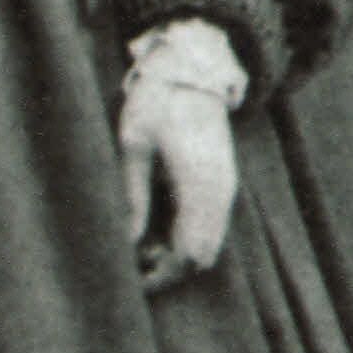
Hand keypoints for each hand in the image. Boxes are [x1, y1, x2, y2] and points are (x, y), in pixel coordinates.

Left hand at [119, 71, 238, 293]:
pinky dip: (186, 237)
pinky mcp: (221, 182)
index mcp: (199, 186)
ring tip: (138, 249)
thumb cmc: (155, 103)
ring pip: (208, 244)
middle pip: (203, 256)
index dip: (163, 275)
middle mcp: (220, 193)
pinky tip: (155, 231)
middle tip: (131, 266)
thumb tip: (128, 241)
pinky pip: (209, 226)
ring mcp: (225, 188)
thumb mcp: (132, 146)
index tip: (132, 281)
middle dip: (170, 270)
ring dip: (178, 254)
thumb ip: (132, 195)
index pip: (190, 253)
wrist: (191, 71)